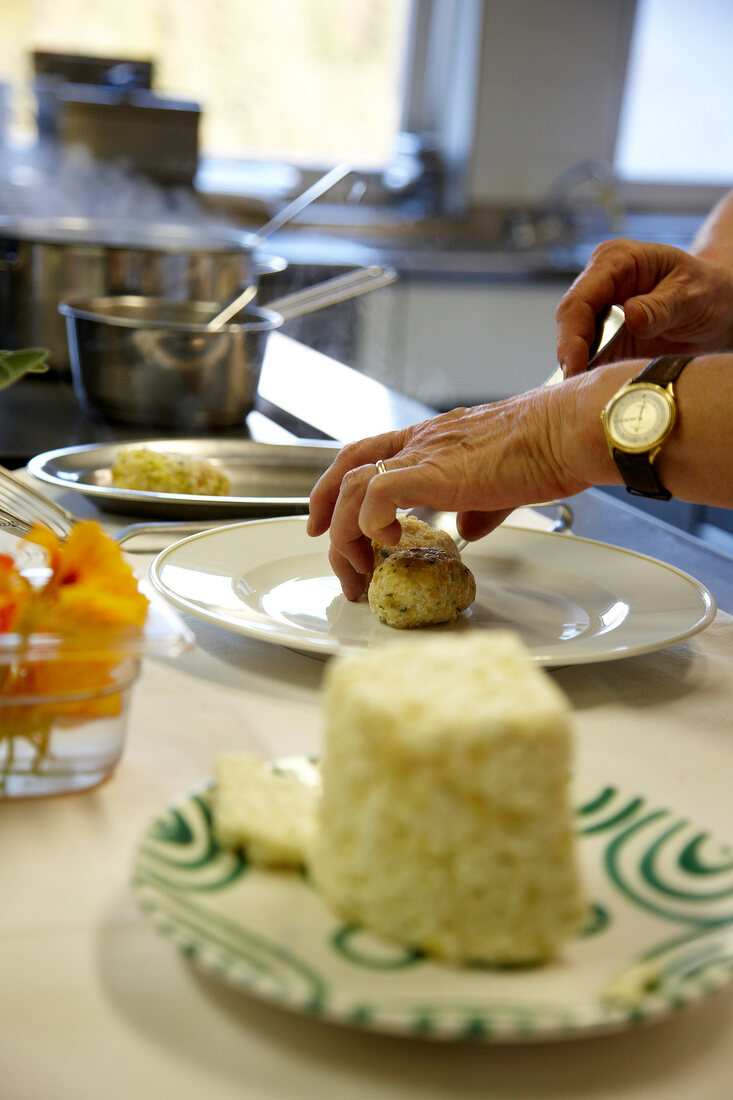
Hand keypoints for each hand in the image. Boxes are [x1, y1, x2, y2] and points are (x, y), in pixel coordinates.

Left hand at [308, 389, 590, 599]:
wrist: (566, 431)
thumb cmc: (547, 451)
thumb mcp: (501, 487)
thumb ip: (478, 510)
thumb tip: (466, 532)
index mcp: (432, 441)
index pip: (366, 455)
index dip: (336, 487)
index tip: (325, 522)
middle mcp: (419, 443)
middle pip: (345, 471)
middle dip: (326, 517)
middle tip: (337, 561)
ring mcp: (423, 454)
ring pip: (352, 486)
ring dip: (345, 534)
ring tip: (359, 569)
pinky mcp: (433, 471)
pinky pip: (377, 494)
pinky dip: (370, 520)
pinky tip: (388, 541)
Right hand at [556, 239, 732, 376]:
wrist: (720, 309)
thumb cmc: (708, 290)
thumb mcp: (692, 295)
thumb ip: (661, 307)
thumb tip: (630, 316)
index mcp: (617, 261)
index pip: (580, 298)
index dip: (571, 334)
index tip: (573, 364)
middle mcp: (601, 284)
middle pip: (570, 322)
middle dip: (571, 356)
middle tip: (576, 387)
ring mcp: (601, 312)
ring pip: (575, 344)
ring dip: (580, 368)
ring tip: (587, 394)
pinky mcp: (606, 338)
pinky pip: (590, 359)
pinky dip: (591, 376)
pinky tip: (596, 391)